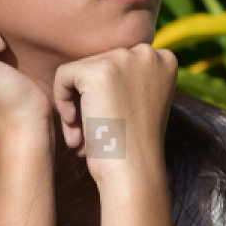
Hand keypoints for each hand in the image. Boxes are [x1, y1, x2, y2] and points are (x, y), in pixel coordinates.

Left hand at [53, 45, 176, 188]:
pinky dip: (61, 100)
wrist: (134, 172)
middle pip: (99, 65)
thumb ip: (129, 80)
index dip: (107, 94)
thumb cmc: (134, 146)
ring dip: (75, 104)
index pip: (119, 64)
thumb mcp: (142, 104)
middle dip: (89, 100)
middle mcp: (146, 53)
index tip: (110, 122)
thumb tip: (101, 69)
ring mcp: (122, 59)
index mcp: (164, 60)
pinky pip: (63, 76)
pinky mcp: (96, 71)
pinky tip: (74, 125)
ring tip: (81, 137)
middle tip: (88, 135)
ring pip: (80, 72)